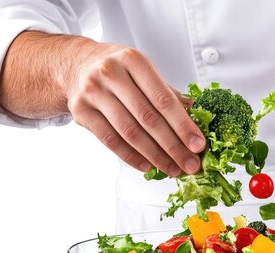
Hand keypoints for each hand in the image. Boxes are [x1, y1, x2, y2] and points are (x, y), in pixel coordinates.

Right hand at [65, 43, 204, 176]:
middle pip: (148, 118)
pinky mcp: (81, 112)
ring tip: (172, 169)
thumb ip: (168, 94)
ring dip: (155, 156)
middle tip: (190, 165)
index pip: (163, 99)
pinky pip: (111, 141)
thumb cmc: (118, 70)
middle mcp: (111, 73)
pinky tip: (147, 166)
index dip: (183, 125)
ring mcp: (93, 92)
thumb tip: (197, 116)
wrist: (76, 65)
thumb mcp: (144, 71)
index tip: (198, 145)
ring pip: (130, 132)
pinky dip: (131, 157)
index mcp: (133, 60)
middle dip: (173, 146)